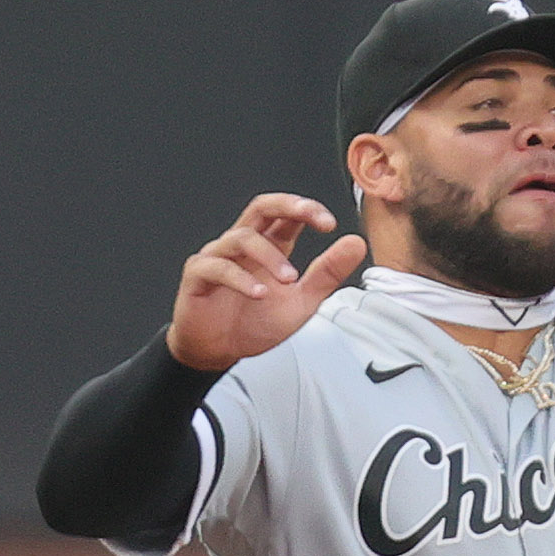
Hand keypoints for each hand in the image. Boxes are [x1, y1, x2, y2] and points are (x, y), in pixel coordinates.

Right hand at [168, 195, 365, 373]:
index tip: (329, 223)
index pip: (286, 214)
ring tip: (290, 279)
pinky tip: (259, 294)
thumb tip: (355, 244)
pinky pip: (218, 268)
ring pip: (241, 238)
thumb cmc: (255, 323)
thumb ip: (327, 273)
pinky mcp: (198, 276)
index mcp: (269, 247)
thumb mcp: (302, 301)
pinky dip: (241, 280)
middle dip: (287, 205)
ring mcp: (218, 257)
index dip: (307, 209)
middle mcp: (243, 246)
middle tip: (312, 218)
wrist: (219, 350)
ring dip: (270, 256)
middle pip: (261, 207)